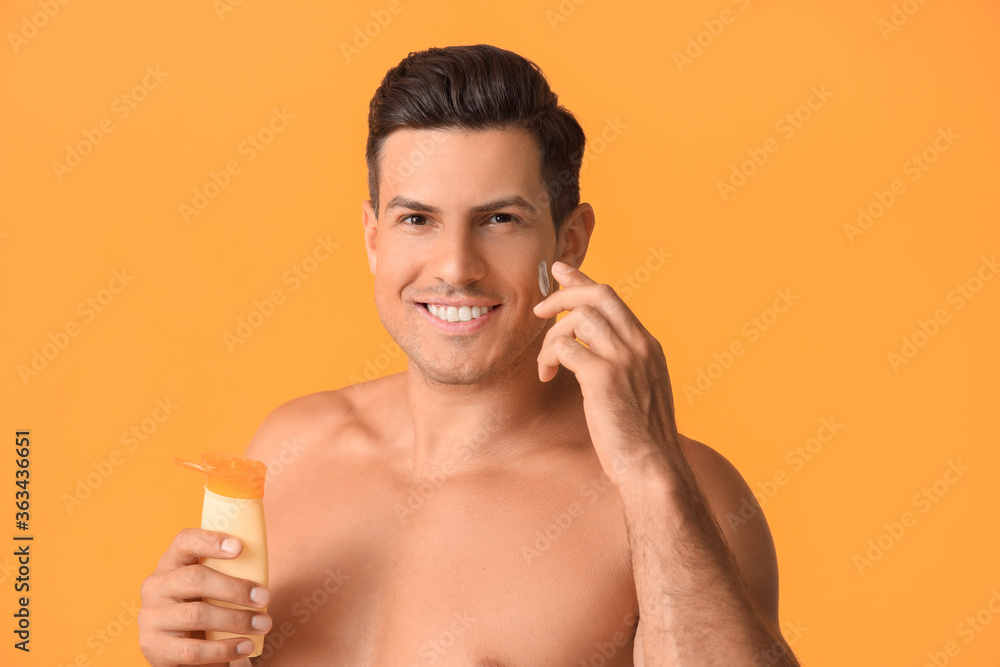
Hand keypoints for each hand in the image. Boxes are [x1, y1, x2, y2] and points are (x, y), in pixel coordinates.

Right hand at [138, 528, 270, 665]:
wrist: (174, 650)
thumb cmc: (200, 608)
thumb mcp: (205, 588)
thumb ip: (224, 575)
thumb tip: (262, 579)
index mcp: (171, 564)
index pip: (184, 542)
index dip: (210, 541)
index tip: (239, 547)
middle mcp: (156, 587)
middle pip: (194, 578)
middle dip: (234, 588)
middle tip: (264, 597)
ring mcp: (152, 617)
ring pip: (196, 614)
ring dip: (236, 619)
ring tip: (263, 624)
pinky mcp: (155, 647)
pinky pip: (193, 649)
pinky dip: (224, 648)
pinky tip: (245, 646)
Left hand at [533, 261, 680, 486]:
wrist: (654, 468)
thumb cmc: (642, 440)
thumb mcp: (639, 393)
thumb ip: (623, 367)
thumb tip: (591, 354)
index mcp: (649, 347)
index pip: (613, 298)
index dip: (582, 281)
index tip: (559, 272)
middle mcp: (640, 345)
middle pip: (598, 295)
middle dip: (563, 295)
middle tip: (539, 310)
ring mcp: (624, 359)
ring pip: (578, 319)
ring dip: (551, 338)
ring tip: (546, 365)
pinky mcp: (604, 377)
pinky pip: (565, 347)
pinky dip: (549, 358)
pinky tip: (547, 377)